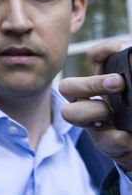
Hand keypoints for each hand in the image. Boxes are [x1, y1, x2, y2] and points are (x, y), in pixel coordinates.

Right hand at [59, 39, 131, 170]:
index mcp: (106, 82)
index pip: (96, 58)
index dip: (105, 51)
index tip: (125, 50)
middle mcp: (94, 100)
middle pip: (69, 85)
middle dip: (91, 83)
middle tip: (118, 83)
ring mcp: (96, 123)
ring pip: (71, 112)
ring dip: (94, 110)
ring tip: (115, 114)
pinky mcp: (106, 144)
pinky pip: (105, 140)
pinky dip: (117, 138)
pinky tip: (128, 138)